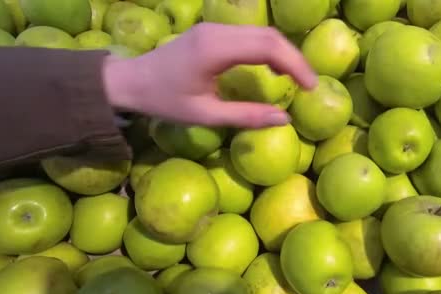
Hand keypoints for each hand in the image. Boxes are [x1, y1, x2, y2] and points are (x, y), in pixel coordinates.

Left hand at [102, 22, 317, 128]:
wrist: (130, 81)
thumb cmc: (164, 101)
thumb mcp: (205, 115)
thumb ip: (246, 116)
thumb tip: (284, 118)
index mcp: (215, 50)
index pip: (268, 47)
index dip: (295, 65)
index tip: (311, 87)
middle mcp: (217, 31)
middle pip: (269, 35)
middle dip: (294, 58)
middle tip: (308, 84)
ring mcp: (214, 27)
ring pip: (261, 32)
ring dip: (282, 52)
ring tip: (294, 79)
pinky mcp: (212, 31)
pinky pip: (249, 34)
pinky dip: (267, 49)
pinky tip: (272, 68)